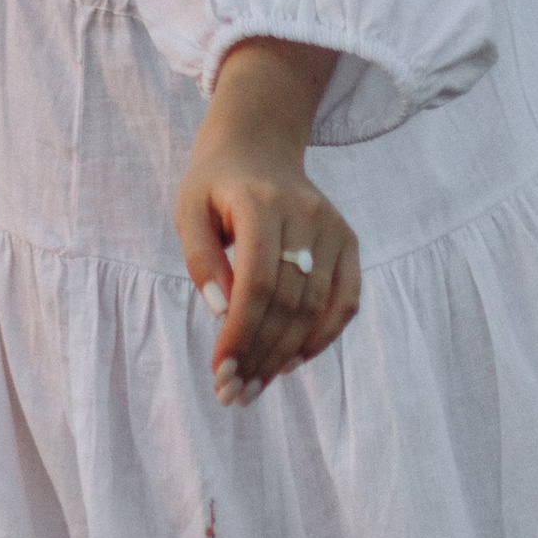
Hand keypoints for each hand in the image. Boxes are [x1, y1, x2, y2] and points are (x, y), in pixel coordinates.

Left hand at [174, 40, 360, 407]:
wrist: (257, 145)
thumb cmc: (215, 185)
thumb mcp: (189, 209)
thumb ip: (200, 258)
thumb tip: (221, 312)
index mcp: (260, 202)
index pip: (257, 282)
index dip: (240, 333)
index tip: (220, 372)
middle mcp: (305, 213)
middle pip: (288, 302)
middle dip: (260, 353)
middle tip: (234, 393)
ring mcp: (333, 227)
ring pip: (316, 307)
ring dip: (286, 354)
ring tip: (256, 384)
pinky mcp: (349, 240)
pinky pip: (346, 301)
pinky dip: (323, 336)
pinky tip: (292, 361)